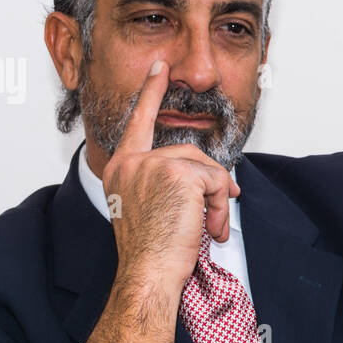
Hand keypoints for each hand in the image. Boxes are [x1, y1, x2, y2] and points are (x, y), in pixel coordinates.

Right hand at [101, 59, 241, 301]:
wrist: (147, 273)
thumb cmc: (150, 252)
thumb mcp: (149, 208)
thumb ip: (165, 184)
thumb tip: (209, 177)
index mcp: (121, 168)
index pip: (137, 122)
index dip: (151, 92)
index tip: (160, 68)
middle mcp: (132, 161)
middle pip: (188, 154)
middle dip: (210, 185)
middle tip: (214, 217)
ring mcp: (153, 164)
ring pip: (205, 168)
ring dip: (216, 201)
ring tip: (208, 228)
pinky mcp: (177, 173)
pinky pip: (216, 180)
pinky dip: (221, 206)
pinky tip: (209, 228)